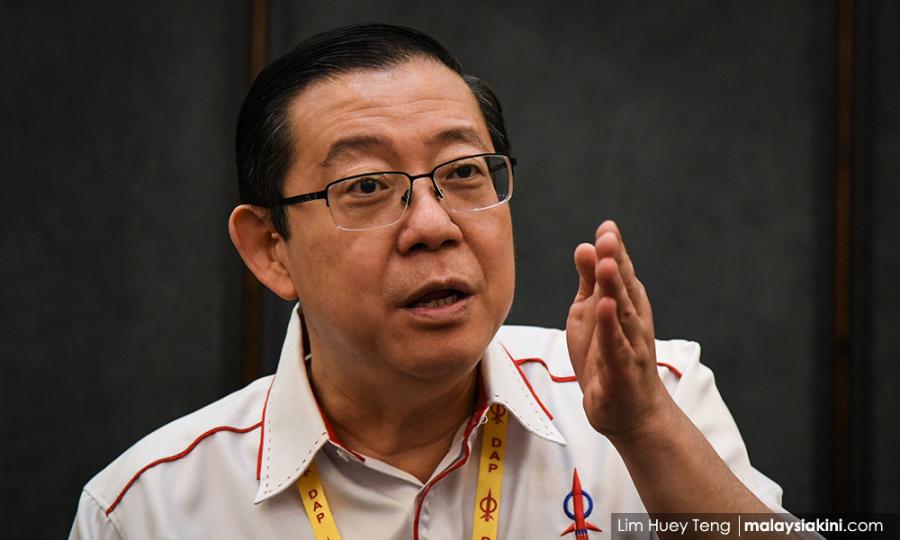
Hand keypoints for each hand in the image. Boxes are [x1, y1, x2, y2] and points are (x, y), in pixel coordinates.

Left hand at [566, 220, 671, 440]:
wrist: (630, 411)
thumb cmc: (608, 359)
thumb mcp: (590, 315)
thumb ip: (590, 282)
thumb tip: (586, 246)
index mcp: (626, 304)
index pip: (621, 272)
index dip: (614, 250)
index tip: (607, 226)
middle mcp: (633, 320)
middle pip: (624, 286)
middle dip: (616, 260)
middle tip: (608, 235)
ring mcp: (630, 344)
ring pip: (622, 312)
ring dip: (614, 287)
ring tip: (606, 263)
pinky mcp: (622, 369)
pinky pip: (616, 345)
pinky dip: (610, 327)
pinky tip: (605, 308)